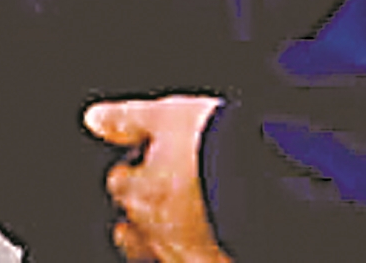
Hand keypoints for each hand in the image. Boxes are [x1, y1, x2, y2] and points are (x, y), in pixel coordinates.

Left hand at [85, 96, 231, 262]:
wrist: (272, 182)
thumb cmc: (221, 147)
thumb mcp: (167, 116)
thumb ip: (127, 120)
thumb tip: (94, 119)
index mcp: (141, 191)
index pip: (120, 183)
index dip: (133, 172)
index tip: (144, 163)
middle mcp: (159, 229)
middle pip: (136, 228)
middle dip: (143, 215)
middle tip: (161, 199)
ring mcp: (188, 254)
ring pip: (163, 254)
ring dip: (167, 241)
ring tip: (178, 230)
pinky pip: (195, 262)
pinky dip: (199, 254)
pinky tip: (207, 248)